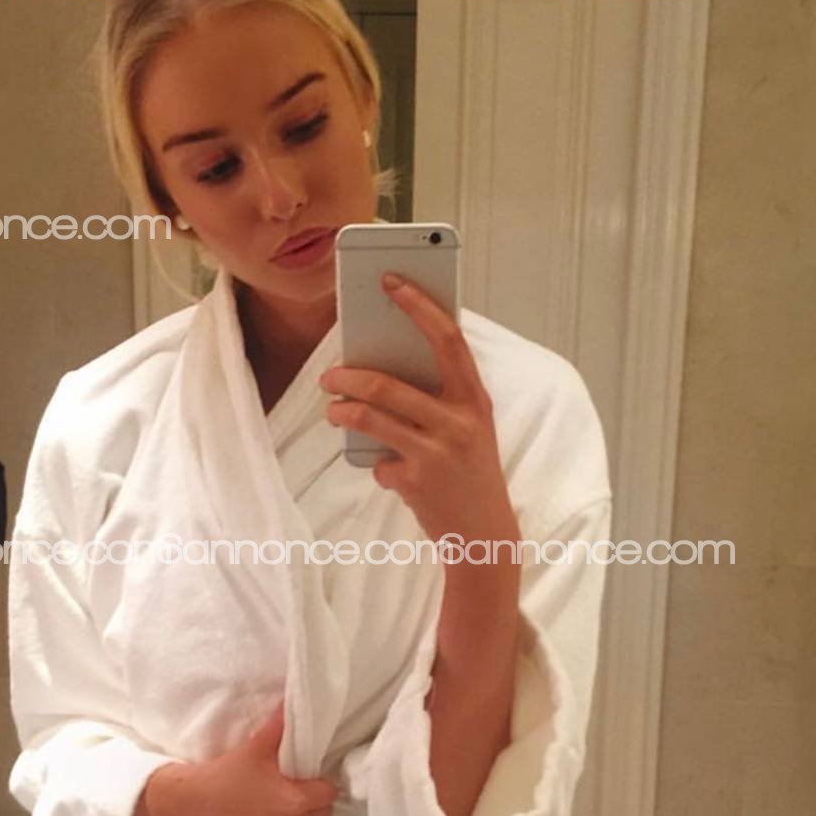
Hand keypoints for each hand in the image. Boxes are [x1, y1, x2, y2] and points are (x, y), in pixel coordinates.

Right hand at [135, 703, 338, 815]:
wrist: (190, 804)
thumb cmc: (225, 773)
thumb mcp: (256, 746)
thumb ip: (281, 725)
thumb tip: (296, 698)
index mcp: (293, 801)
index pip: (329, 793)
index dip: (320, 782)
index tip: (306, 777)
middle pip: (324, 815)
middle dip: (315, 802)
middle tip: (296, 790)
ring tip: (291, 810)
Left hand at [319, 272, 519, 552]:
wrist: (485, 535)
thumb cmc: (470, 472)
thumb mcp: (469, 428)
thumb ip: (439, 398)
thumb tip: (383, 368)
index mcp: (475, 398)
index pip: (448, 339)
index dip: (418, 306)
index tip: (390, 281)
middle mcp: (460, 421)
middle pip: (390, 384)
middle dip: (349, 376)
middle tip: (329, 376)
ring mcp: (438, 452)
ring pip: (372, 419)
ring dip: (342, 413)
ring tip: (333, 412)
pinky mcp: (418, 481)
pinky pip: (379, 462)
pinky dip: (377, 465)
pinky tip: (388, 471)